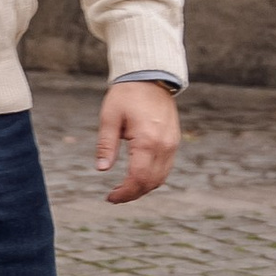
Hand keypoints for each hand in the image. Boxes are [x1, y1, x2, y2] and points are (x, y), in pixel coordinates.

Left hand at [95, 79, 178, 204]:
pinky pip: (165, 168)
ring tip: (123, 189)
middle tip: (114, 196)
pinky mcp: (174, 142)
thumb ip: (106, 144)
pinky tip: (137, 176)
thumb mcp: (110, 117)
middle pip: (151, 182)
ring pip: (161, 178)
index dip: (124, 192)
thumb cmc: (127, 95)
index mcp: (147, 140)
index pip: (138, 178)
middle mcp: (164, 146)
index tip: (110, 197)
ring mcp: (172, 144)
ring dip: (143, 188)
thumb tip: (101, 169)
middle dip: (132, 194)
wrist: (151, 78)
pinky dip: (152, 177)